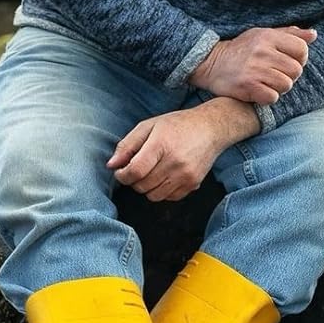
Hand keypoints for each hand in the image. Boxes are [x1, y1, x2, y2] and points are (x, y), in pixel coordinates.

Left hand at [107, 100, 259, 201]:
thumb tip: (111, 165)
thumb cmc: (178, 124)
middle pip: (142, 186)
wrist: (212, 128)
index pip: (134, 171)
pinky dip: (162, 191)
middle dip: (133, 180)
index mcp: (161, 145)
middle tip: (137, 169)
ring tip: (151, 173)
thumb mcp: (149, 126)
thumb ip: (127, 145)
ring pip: (154, 196)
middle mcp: (175, 162)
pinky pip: (169, 198)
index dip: (122, 175)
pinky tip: (165, 177)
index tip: (121, 171)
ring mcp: (186, 175)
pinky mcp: (193, 184)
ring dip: (147, 188)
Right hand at [189, 26, 316, 103]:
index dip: (300, 58)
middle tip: (276, 74)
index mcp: (268, 36)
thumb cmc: (243, 49)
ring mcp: (254, 69)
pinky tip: (259, 91)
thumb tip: (313, 35)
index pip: (302, 49)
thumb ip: (290, 34)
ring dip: (279, 88)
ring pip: (286, 85)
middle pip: (296, 70)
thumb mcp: (264, 35)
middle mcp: (262, 51)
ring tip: (267, 82)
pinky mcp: (247, 86)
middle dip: (289, 75)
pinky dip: (268, 97)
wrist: (210, 63)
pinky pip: (272, 97)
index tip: (288, 61)